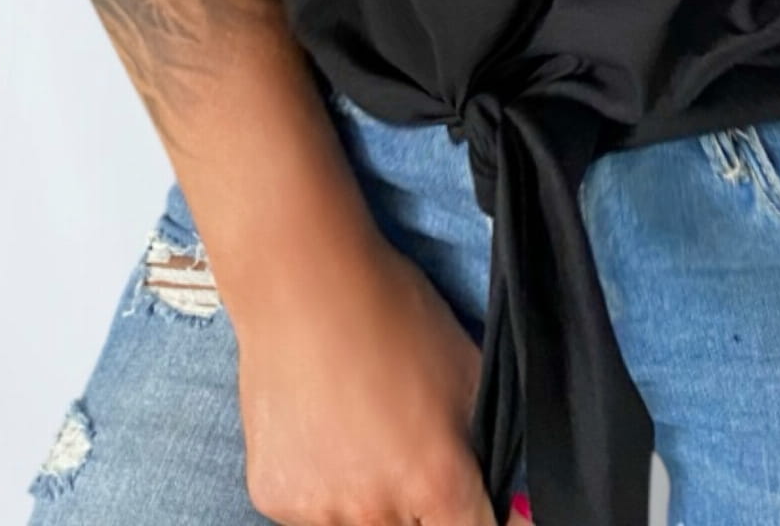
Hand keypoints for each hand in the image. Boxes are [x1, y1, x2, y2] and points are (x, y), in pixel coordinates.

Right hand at [231, 225, 501, 525]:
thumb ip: (491, 446)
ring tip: (358, 438)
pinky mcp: (273, 494)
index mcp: (437, 484)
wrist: (300, 278)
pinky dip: (319, 486)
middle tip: (403, 453)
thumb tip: (506, 493)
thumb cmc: (389, 310)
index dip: (478, 516)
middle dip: (417, 506)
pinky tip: (319, 431)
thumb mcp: (470, 372)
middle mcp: (377, 510)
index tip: (467, 497)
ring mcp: (319, 508)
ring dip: (366, 501)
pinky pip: (309, 513)